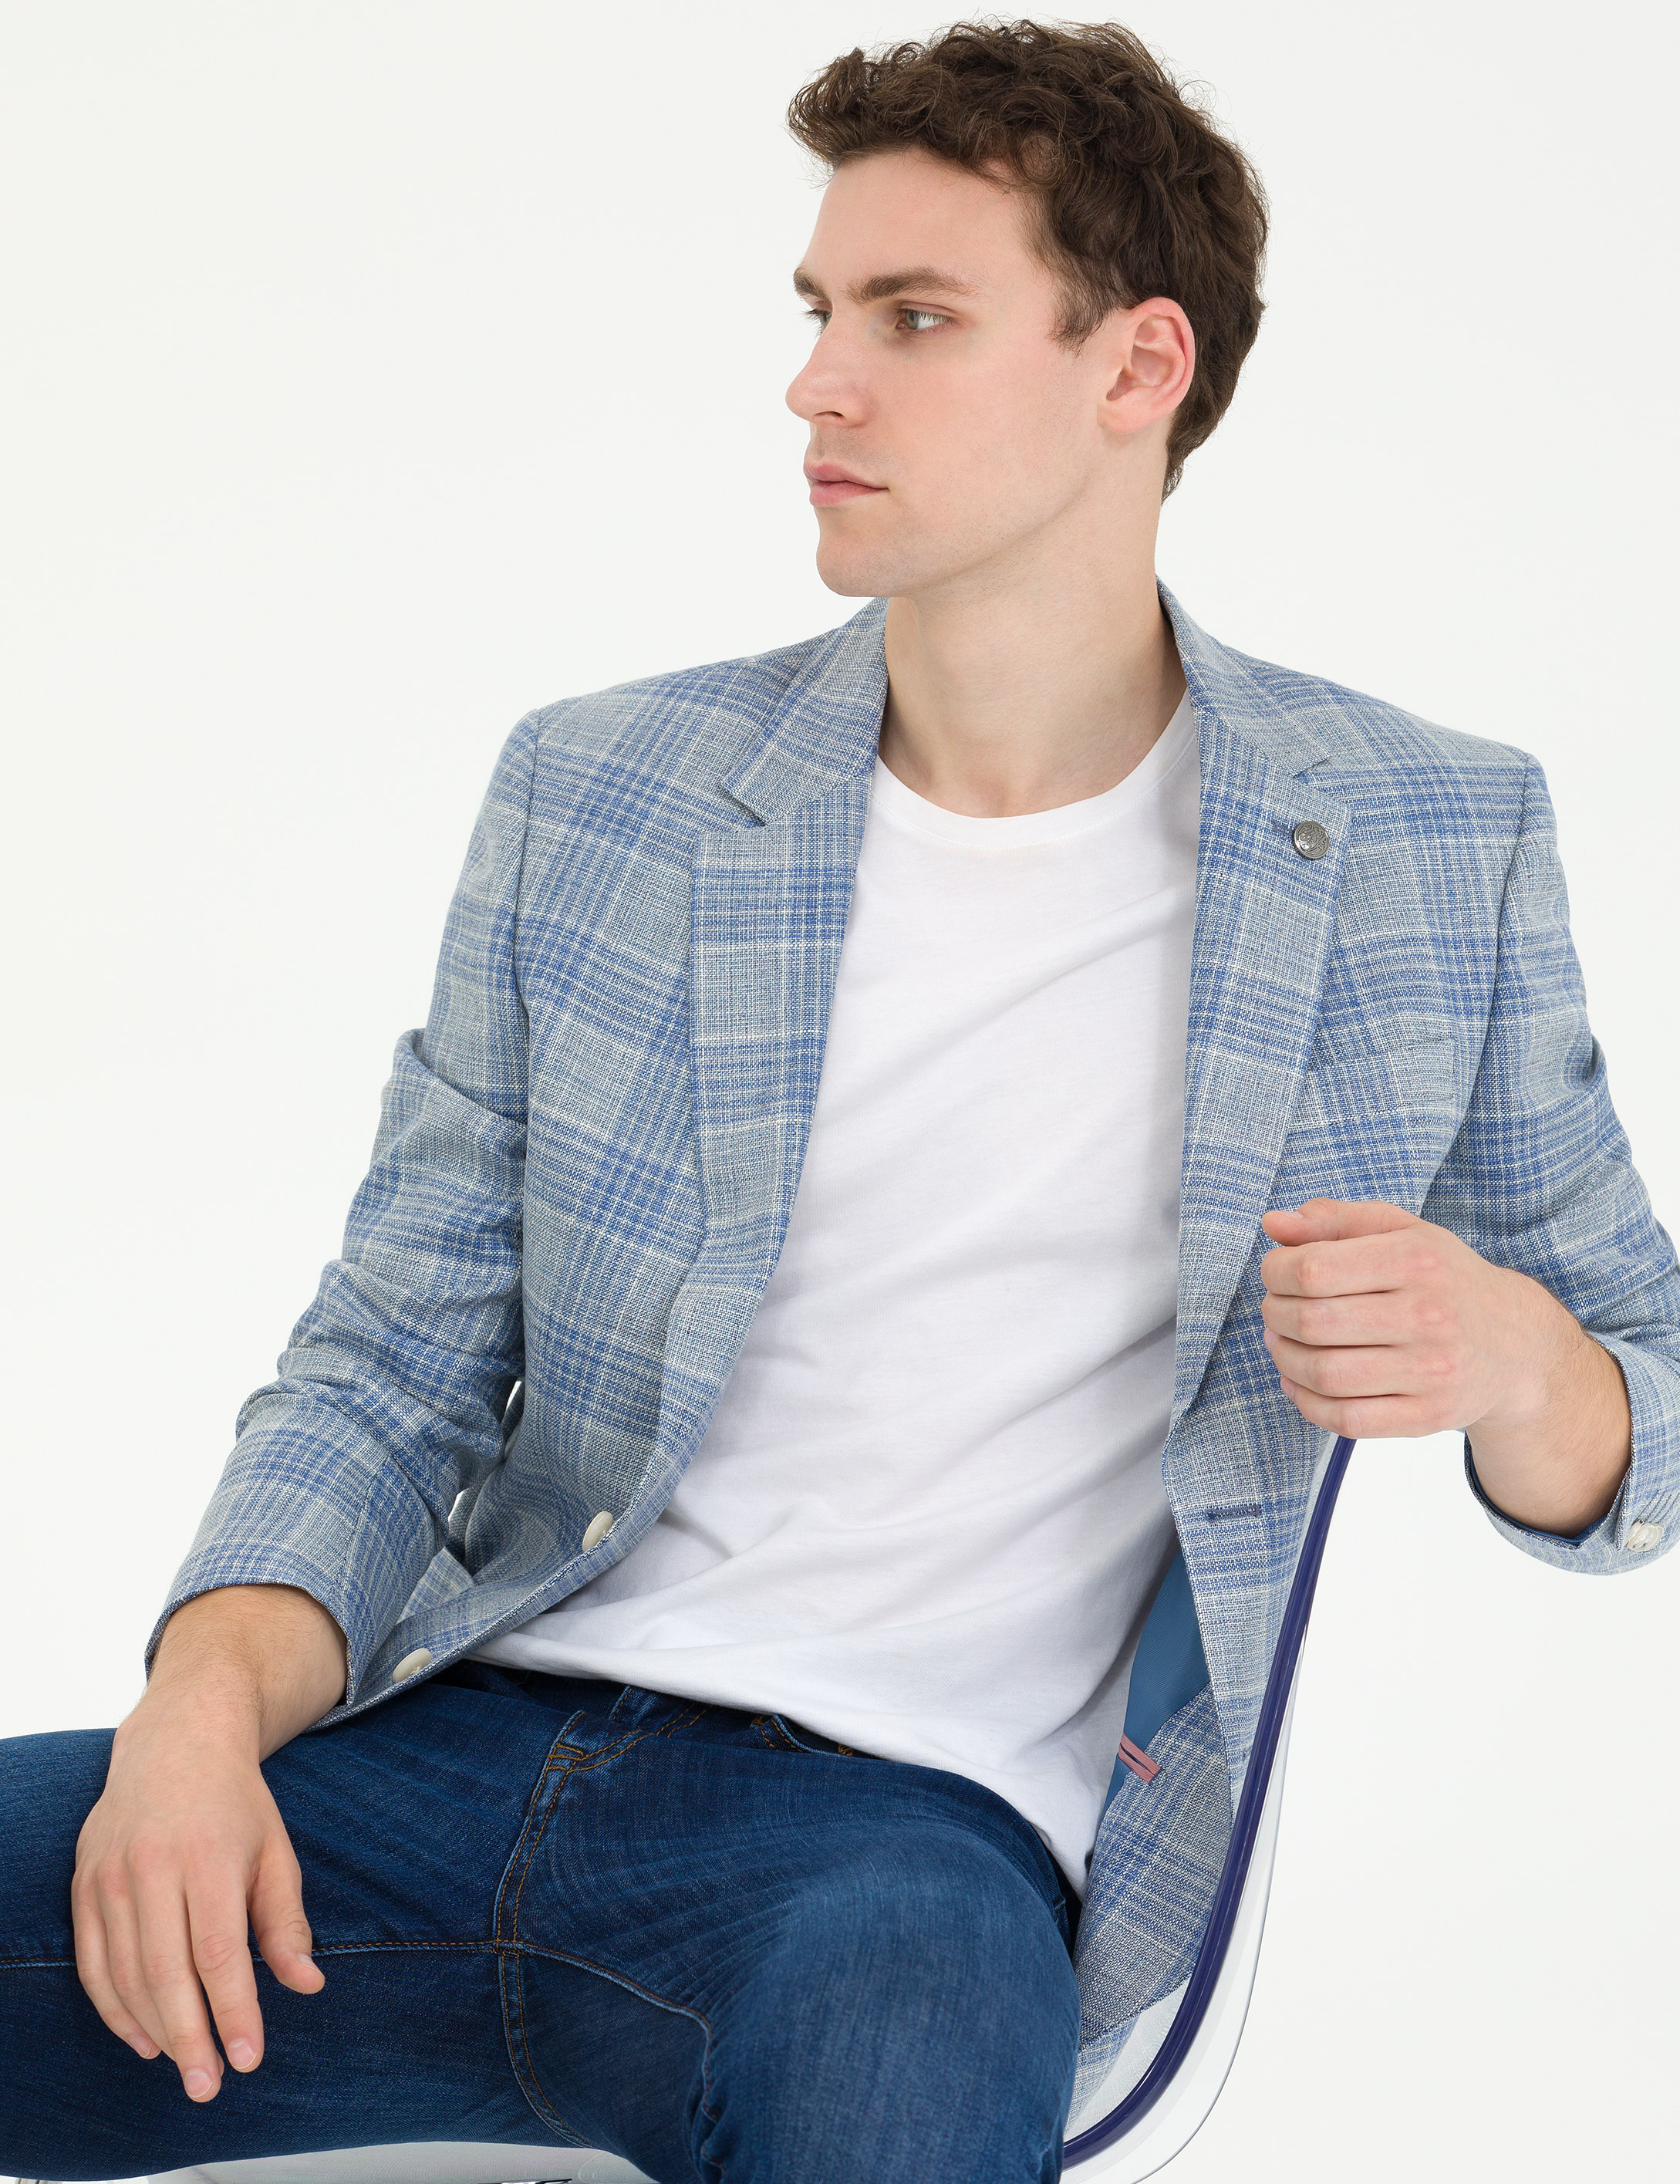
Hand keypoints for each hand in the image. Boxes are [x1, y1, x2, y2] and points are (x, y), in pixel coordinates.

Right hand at [71, 1692, 323, 2101]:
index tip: (249, 2058)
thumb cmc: (235, 1803)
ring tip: (184, 2066)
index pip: (218, 1953)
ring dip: (153, 2030)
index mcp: (208, 1857)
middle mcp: (152, 1867)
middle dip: (190, 2038)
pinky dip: (114, 2009)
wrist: (176, 1742)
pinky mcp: (83, 1886)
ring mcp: (109, 1877)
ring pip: (124, 1975)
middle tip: (210, 2085)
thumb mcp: (275, 1851)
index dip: (233, 2012)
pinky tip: (144, 2038)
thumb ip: (287, 1921)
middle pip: (165, 1973)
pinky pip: (92, 1964)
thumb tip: (307, 1984)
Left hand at [1258, 1197, 1630, 1531]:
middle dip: (1276, 1315)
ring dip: (1285, 1359)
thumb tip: (1273, 1225)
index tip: (1276, 1273)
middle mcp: (1429, 1315)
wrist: (1515, 1344)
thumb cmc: (1443, 1280)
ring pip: (1324, 1374)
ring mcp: (1432, 1371)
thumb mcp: (1402, 1232)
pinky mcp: (1429, 1416)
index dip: (1276, 1272)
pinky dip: (1307, 1403)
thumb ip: (1335, 1220)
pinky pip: (1347, 1419)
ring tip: (1283, 1344)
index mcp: (1417, 1259)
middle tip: (1277, 1310)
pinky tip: (1301, 1383)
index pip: (1314, 1269)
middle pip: (1313, 1322)